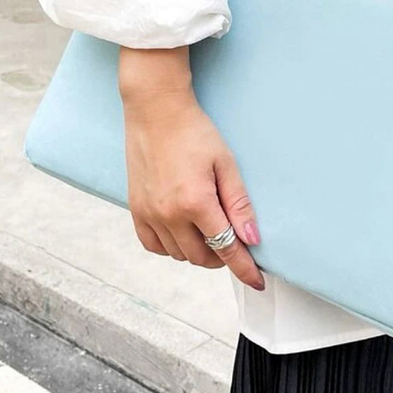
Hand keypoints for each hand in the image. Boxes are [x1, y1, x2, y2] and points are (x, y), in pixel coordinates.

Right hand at [119, 46, 264, 290]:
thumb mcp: (225, 163)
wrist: (155, 111)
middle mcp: (169, 214)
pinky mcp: (135, 209)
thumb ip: (238, 203)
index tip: (257, 281)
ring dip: (198, 251)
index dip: (243, 268)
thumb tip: (251, 238)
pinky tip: (182, 231)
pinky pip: (154, 246)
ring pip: (179, 255)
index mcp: (195, 202)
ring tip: (208, 228)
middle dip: (222, 255)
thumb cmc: (194, 132)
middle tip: (232, 237)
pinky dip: (171, 246)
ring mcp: (149, 214)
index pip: (225, 248)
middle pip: (202, 257)